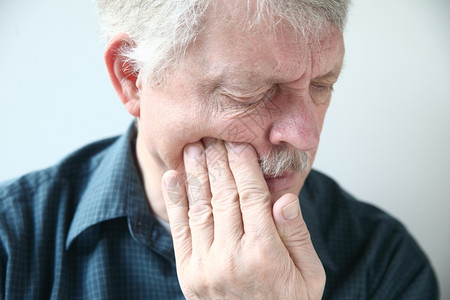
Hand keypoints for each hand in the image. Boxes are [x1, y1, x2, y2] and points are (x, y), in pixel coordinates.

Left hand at [161, 138, 324, 298]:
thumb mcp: (309, 274)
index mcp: (266, 252)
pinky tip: (173, 177)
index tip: (238, 142)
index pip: (251, 195)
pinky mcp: (188, 273)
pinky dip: (175, 201)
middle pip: (224, 194)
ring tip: (193, 147)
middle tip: (212, 134)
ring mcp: (206, 265)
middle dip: (217, 160)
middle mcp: (232, 255)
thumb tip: (283, 198)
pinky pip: (180, 230)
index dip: (243, 164)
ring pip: (200, 207)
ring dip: (195, 173)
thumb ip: (296, 235)